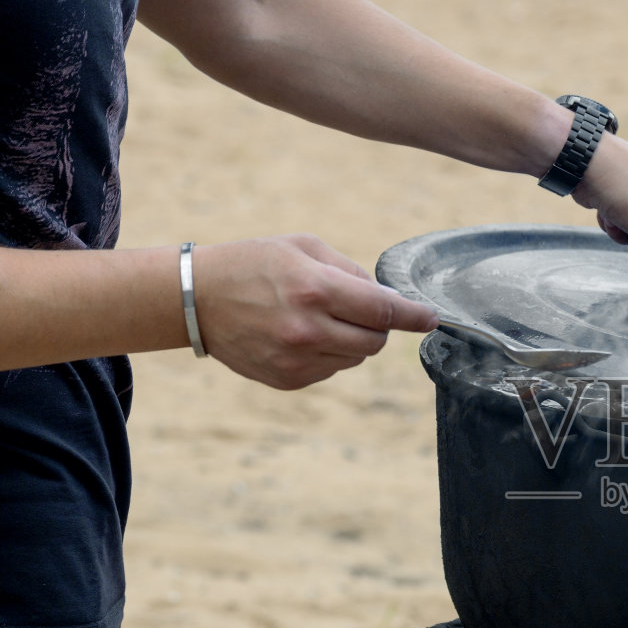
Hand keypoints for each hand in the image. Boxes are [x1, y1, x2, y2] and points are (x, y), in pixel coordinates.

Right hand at [190, 234, 436, 389]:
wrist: (196, 299)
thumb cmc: (253, 264)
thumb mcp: (304, 248)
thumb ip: (351, 272)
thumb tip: (389, 298)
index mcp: (314, 290)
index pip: (383, 310)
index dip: (414, 316)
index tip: (432, 318)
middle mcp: (308, 330)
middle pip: (375, 341)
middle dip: (378, 325)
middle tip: (356, 308)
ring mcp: (297, 360)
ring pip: (356, 358)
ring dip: (352, 339)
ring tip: (319, 317)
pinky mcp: (288, 380)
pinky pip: (331, 370)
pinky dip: (330, 354)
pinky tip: (302, 334)